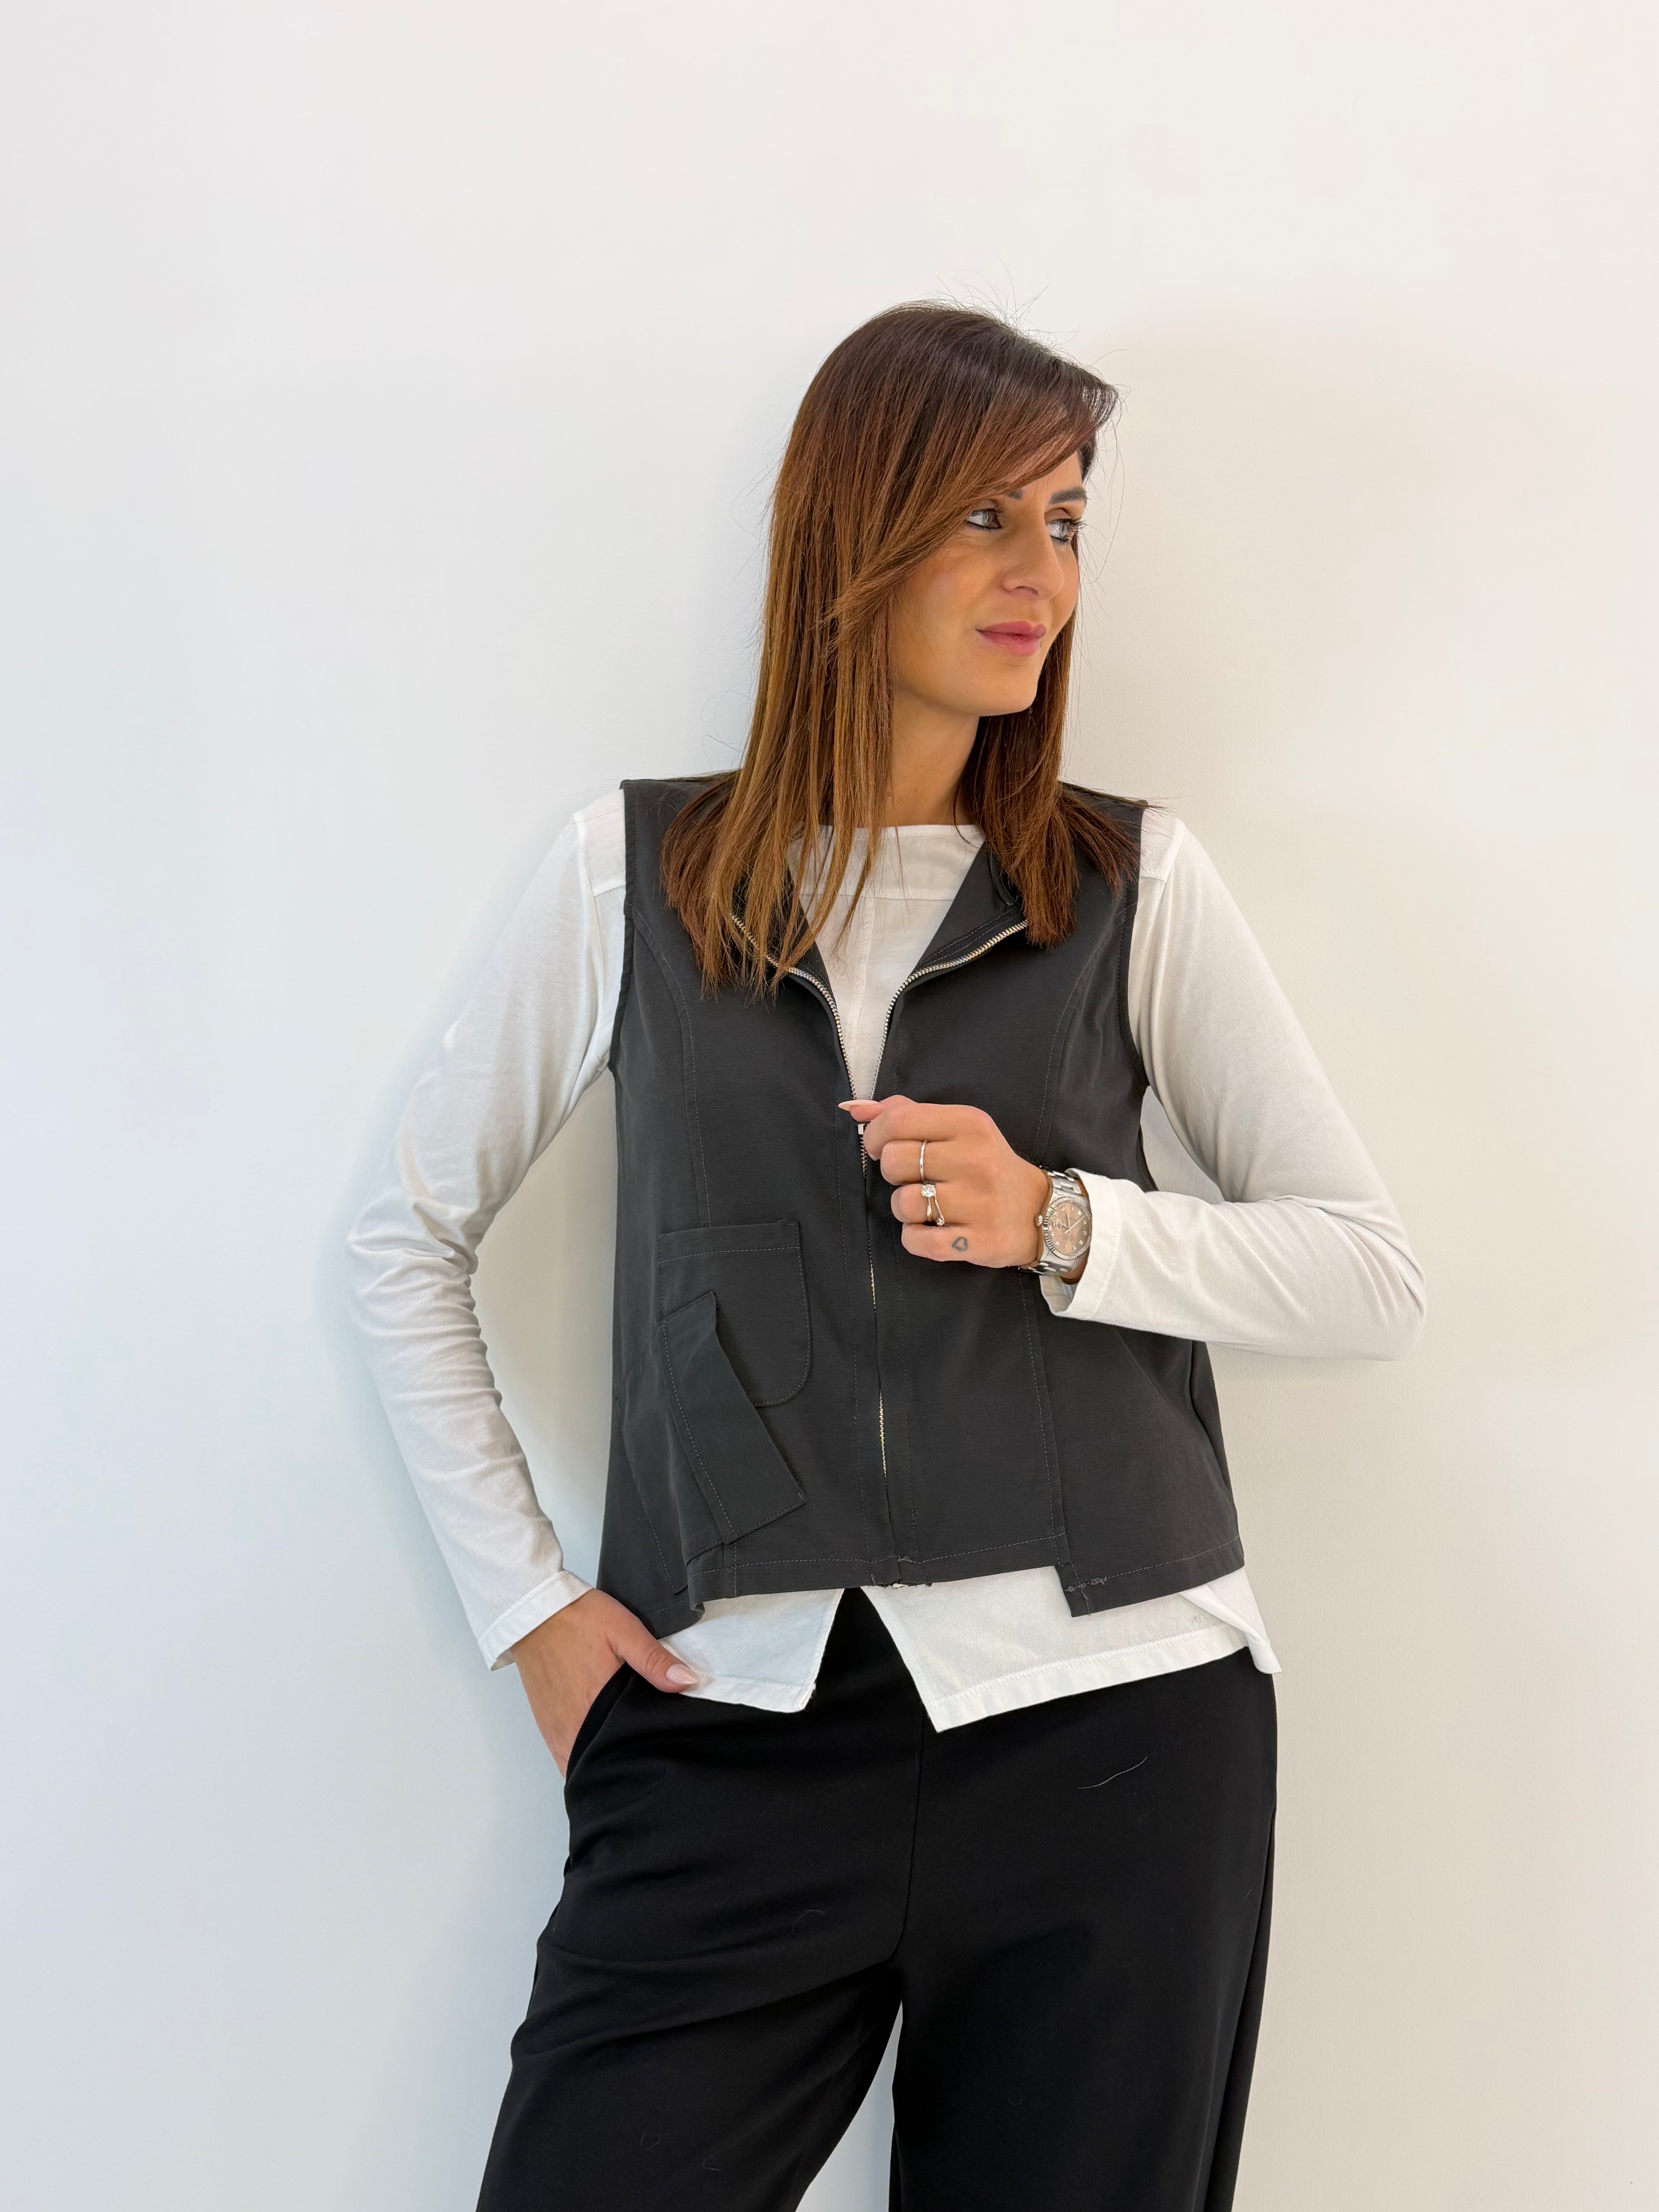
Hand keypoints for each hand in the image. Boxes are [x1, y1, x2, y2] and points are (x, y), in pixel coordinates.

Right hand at [509, 1587, 700, 1777]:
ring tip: (626, 1746)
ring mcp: (557, 1730)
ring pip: (585, 1763)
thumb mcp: (624, 1630)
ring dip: (604, 1759)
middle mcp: (574, 1727)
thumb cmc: (578, 1619)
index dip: (647, 1753)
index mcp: (597, 1706)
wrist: (533, 1611)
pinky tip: (599, 1745)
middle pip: (606, 1760)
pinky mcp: (546, 1727)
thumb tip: (688, 1681)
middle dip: (627, 1759)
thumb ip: (654, 1659)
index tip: (662, 1747)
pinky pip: (565, 1757)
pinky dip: (582, 1756)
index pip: (628, 1748)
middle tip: (648, 1747)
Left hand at [840, 1094, 1079, 1275]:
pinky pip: (918, 1241)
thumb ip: (906, 1113)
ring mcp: (979, 1203)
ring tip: (926, 1205)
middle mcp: (975, 1160)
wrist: (1041, 1212)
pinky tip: (931, 1230)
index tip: (880, 1146)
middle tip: (912, 1178)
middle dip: (892, 1173)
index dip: (875, 1135)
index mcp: (970, 1123)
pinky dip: (915, 1239)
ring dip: (904, 1209)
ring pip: (902, 1204)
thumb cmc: (987, 1166)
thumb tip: (855, 1108)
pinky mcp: (979, 1241)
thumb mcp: (957, 1128)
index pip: (898, 1121)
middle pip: (894, 1162)